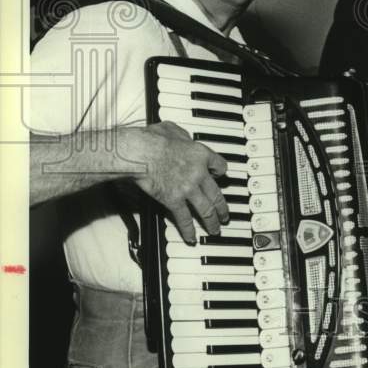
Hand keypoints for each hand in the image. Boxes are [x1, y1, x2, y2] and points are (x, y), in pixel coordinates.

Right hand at [119, 122, 228, 243]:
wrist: (141, 153)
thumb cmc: (152, 139)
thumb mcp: (173, 129)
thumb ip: (182, 136)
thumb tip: (182, 138)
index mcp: (201, 154)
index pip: (220, 166)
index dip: (220, 172)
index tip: (220, 177)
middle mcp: (199, 173)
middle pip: (217, 193)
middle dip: (223, 207)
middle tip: (226, 215)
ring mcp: (188, 189)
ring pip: (206, 210)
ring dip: (212, 222)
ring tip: (216, 230)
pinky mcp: (174, 200)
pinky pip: (184, 219)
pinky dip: (189, 230)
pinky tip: (192, 238)